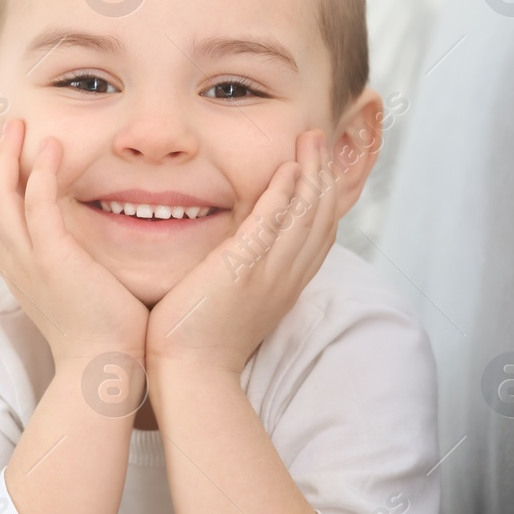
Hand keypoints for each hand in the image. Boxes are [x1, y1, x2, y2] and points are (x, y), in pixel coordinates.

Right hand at [0, 118, 149, 370]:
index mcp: (12, 266)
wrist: (104, 365)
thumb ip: (59, 253)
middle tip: (5, 125)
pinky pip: (35, 207)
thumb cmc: (97, 326)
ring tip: (20, 125)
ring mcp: (28, 262)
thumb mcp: (66, 282)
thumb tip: (72, 228)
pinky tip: (52, 148)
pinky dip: (39, 173)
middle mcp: (11, 262)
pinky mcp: (53, 261)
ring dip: (5, 156)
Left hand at [146, 128, 338, 378]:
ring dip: (311, 173)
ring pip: (306, 214)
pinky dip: (284, 193)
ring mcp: (270, 273)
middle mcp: (286, 278)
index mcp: (283, 286)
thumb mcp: (229, 305)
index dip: (322, 200)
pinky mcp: (246, 268)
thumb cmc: (197, 344)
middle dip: (324, 175)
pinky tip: (288, 168)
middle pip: (321, 218)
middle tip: (321, 141)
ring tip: (311, 140)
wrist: (189, 373)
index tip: (319, 171)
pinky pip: (274, 223)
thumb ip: (236, 278)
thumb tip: (228, 261)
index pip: (316, 237)